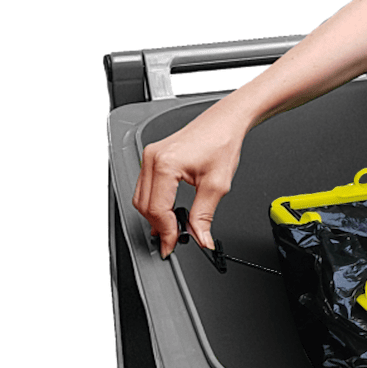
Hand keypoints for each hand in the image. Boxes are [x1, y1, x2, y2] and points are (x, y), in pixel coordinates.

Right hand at [132, 103, 248, 256]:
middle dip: (158, 226)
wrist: (225, 121)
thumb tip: (201, 238)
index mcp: (166, 165)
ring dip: (154, 215)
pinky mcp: (153, 156)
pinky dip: (154, 202)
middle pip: (144, 206)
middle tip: (174, 240)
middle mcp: (152, 158)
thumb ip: (204, 216)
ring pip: (141, 198)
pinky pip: (145, 186)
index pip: (157, 210)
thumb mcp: (217, 185)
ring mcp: (150, 156)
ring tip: (172, 228)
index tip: (172, 246)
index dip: (165, 232)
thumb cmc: (222, 142)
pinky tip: (167, 211)